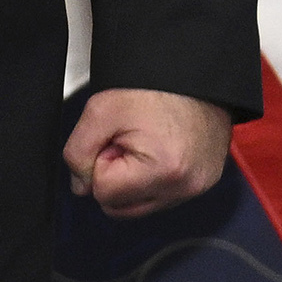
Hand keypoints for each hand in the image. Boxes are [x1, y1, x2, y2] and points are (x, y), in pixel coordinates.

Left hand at [65, 87, 234, 216]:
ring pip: (140, 205)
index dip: (100, 165)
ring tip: (144, 145)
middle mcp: (185, 186)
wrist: (192, 74)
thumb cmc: (153, 87)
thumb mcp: (99, 111)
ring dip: (133, 181)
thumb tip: (80, 186)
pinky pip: (162, 196)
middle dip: (115, 178)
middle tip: (126, 143)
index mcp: (163, 171)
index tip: (114, 140)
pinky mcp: (204, 183)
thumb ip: (77, 153)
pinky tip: (158, 151)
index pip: (104, 194)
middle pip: (122, 207)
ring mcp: (197, 187)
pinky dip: (152, 179)